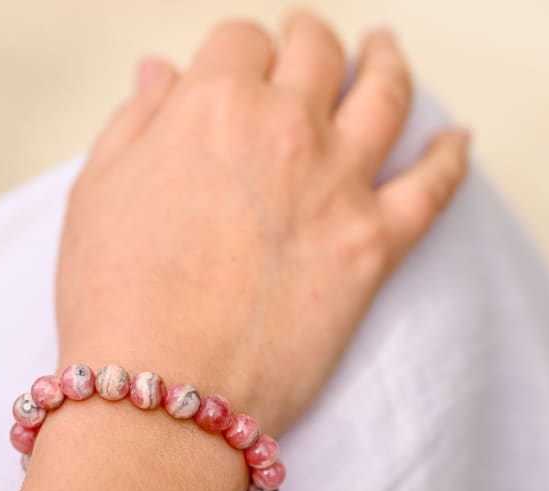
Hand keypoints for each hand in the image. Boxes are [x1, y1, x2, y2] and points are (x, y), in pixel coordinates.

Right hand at [55, 11, 468, 433]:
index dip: (235, 53)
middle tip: (304, 44)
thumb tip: (160, 76)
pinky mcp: (374, 247)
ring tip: (383, 53)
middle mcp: (285, 130)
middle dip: (306, 40)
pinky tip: (453, 140)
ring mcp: (338, 186)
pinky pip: (432, 186)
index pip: (238, 44)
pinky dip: (449, 156)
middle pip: (314, 53)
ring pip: (384, 95)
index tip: (232, 71)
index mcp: (211, 107)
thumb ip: (134, 124)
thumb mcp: (94, 196)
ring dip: (385, 63)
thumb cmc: (114, 302)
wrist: (163, 393)